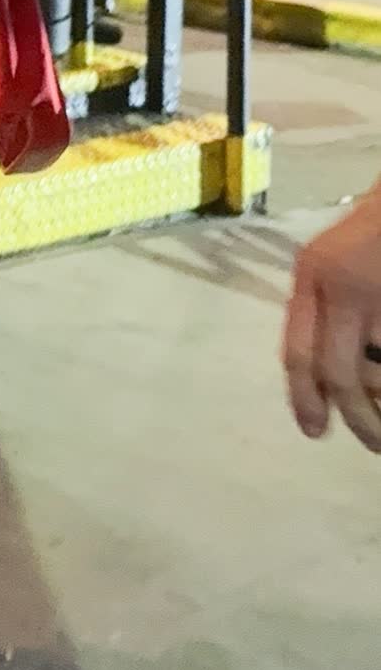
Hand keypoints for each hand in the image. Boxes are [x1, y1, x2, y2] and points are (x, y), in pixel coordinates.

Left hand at [283, 183, 380, 451]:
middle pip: (341, 373)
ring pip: (378, 373)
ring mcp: (380, 295)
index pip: (297, 349)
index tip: (314, 431)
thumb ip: (324, 308)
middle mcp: (344, 286)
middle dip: (356, 418)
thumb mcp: (333, 258)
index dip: (303, 398)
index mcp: (313, 273)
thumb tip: (324, 381)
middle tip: (370, 442)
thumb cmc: (374, 227)